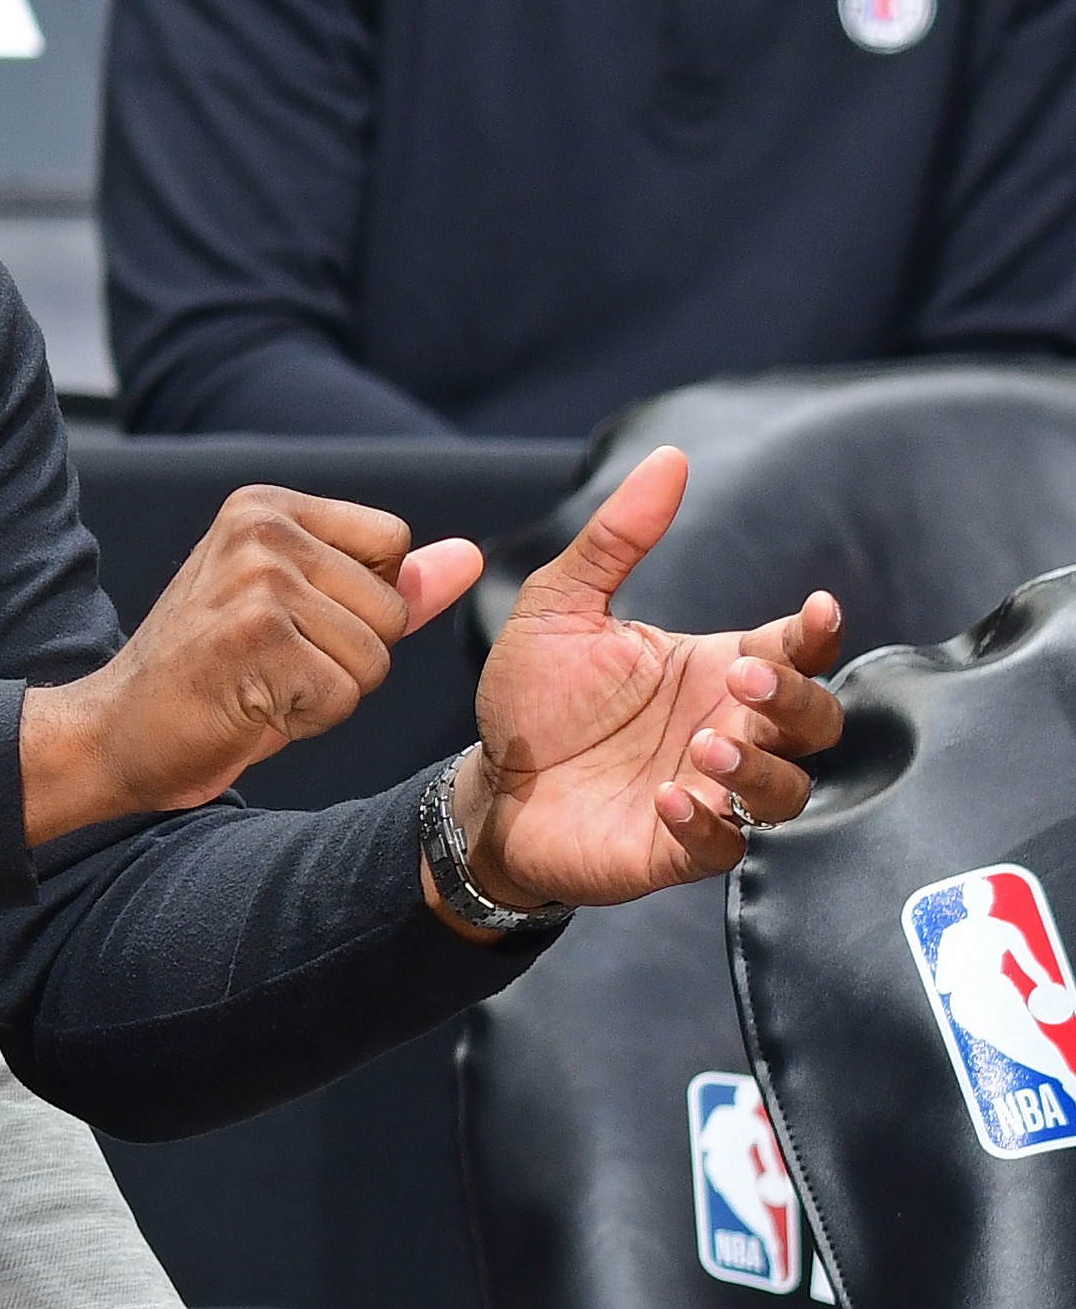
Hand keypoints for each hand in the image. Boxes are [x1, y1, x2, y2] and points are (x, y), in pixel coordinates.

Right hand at [21, 488, 485, 842]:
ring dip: (327, 694)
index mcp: (266, 508)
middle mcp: (261, 530)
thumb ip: (385, 583)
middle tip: (270, 668)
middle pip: (390, 607)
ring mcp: (257, 581)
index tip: (291, 628)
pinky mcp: (256, 640)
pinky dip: (306, 721)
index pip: (390, 545)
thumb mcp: (300, 615)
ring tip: (260, 687)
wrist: (114, 734)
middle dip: (347, 658)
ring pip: (372, 657)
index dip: (361, 606)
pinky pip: (341, 696)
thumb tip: (469, 557)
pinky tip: (251, 708)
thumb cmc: (206, 680)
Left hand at [451, 444, 844, 923]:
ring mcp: (711, 793)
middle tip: (741, 680)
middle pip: (816, 720)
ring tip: (705, 746)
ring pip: (788, 789)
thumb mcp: (561, 607)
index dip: (819, 633)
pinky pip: (725, 849)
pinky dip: (708, 825)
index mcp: (717, 667)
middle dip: (795, 698)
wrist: (488, 787)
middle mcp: (728, 729)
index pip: (799, 650)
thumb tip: (670, 458)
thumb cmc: (533, 699)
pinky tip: (670, 800)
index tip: (817, 611)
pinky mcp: (677, 850)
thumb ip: (617, 539)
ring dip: (759, 767)